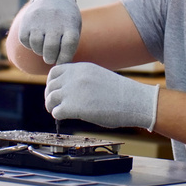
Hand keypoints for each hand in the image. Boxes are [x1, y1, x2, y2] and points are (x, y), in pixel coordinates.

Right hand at [18, 0, 80, 64]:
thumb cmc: (66, 22)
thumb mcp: (74, 29)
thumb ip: (68, 47)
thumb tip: (61, 68)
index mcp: (70, 25)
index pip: (68, 46)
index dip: (65, 58)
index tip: (62, 61)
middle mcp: (54, 22)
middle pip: (51, 48)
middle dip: (50, 58)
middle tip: (50, 58)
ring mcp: (40, 20)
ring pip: (36, 45)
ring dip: (39, 51)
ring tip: (44, 47)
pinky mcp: (27, 21)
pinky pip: (25, 40)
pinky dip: (29, 44)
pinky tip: (36, 40)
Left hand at [45, 63, 159, 130]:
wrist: (135, 101)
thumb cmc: (122, 93)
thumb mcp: (99, 76)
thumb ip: (82, 80)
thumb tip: (68, 90)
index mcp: (81, 67)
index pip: (55, 72)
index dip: (53, 83)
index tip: (57, 91)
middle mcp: (75, 76)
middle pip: (50, 86)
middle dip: (51, 96)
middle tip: (55, 104)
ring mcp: (73, 91)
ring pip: (50, 99)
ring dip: (53, 107)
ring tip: (60, 112)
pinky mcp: (73, 107)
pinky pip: (56, 112)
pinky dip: (59, 116)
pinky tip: (67, 117)